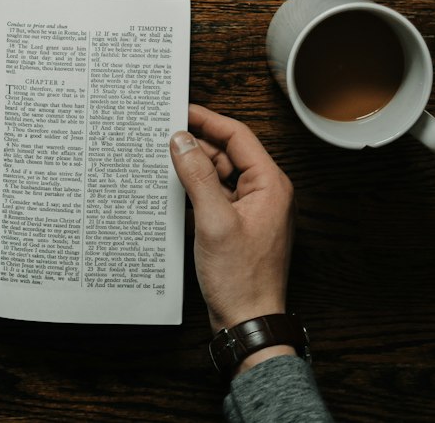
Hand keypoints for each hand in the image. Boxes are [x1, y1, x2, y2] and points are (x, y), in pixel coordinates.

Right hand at [170, 104, 294, 363]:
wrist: (248, 324)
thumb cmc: (241, 280)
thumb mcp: (213, 220)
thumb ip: (197, 175)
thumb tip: (181, 140)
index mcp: (270, 185)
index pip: (238, 136)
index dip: (208, 120)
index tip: (181, 110)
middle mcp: (265, 193)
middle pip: (228, 153)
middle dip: (197, 143)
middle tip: (165, 134)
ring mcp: (252, 210)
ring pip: (221, 173)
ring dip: (195, 166)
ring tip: (165, 159)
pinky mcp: (239, 225)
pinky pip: (217, 194)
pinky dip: (198, 188)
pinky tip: (176, 187)